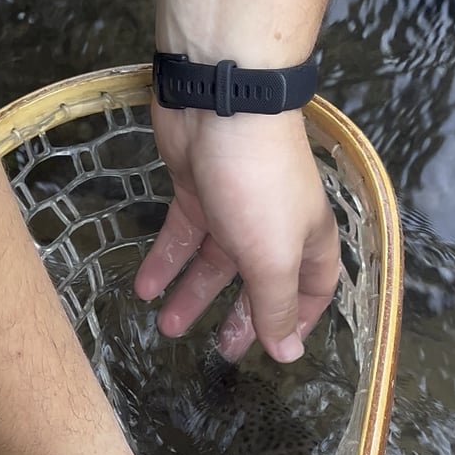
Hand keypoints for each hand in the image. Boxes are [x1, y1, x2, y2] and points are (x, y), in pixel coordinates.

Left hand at [136, 101, 340, 362]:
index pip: (311, 292)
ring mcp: (233, 207)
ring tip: (166, 327)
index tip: (273, 351)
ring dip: (192, 294)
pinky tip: (144, 287)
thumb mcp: (272, 257)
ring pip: (214, 261)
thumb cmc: (257, 184)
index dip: (295, 322)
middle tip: (218, 351)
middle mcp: (274, 226)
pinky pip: (182, 235)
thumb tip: (288, 354)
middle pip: (258, 281)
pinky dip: (165, 261)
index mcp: (305, 242)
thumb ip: (276, 307)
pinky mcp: (196, 189)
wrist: (220, 100)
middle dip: (239, 316)